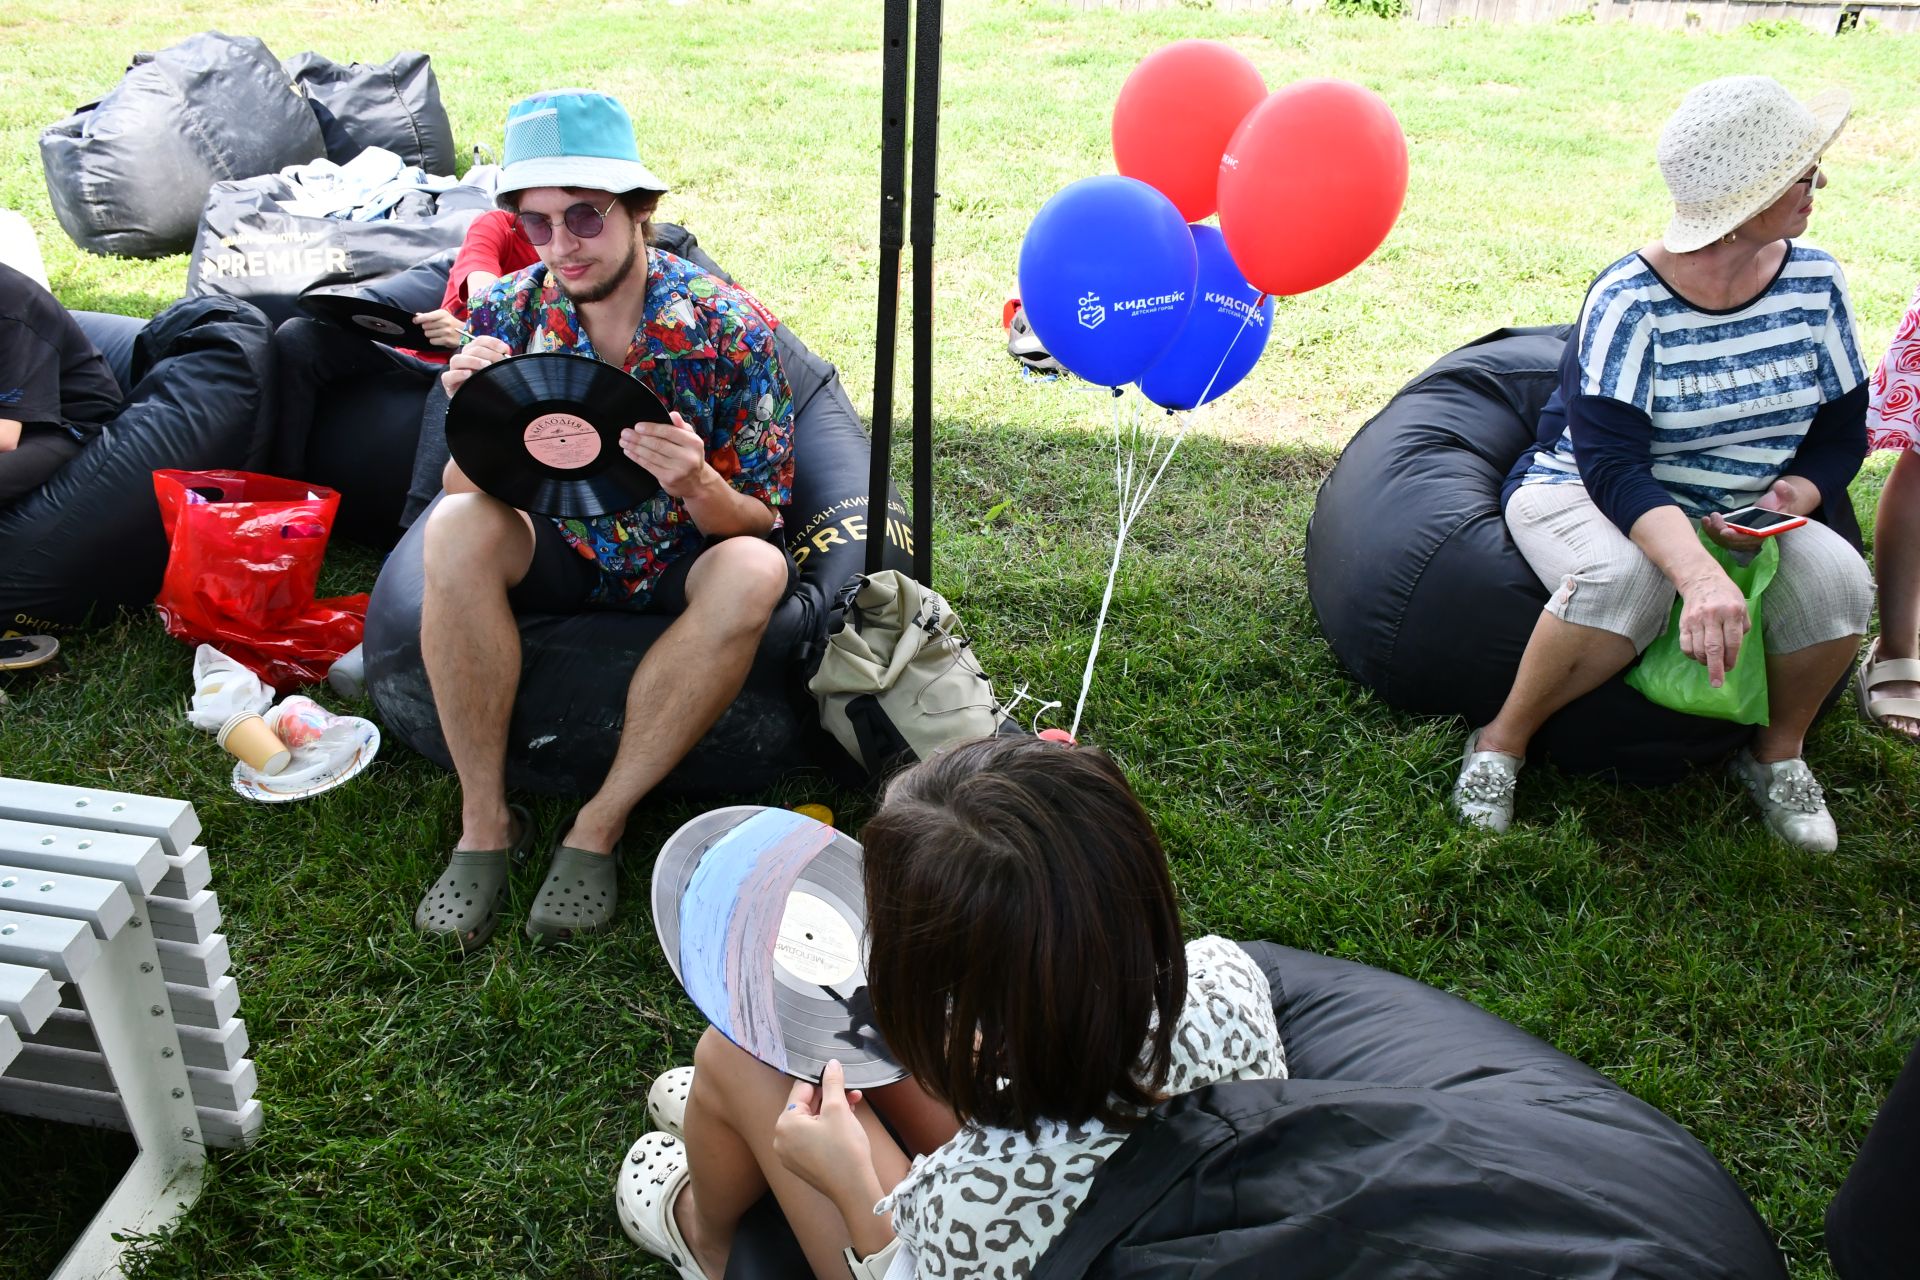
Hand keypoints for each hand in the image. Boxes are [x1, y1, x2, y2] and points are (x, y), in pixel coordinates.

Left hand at [414, 308, 466, 349]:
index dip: (418, 319)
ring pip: (428, 334)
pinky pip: (432, 341)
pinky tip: (440, 339)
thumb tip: (417, 315)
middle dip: (427, 328)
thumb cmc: (452, 324)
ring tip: (438, 333)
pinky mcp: (446, 340)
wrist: (466, 333)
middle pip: (425, 326)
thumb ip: (429, 315)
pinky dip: (434, 341)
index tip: (415, 321)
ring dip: (430, 335)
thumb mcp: (442, 316)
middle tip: (434, 328)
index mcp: (442, 314)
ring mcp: (446, 331)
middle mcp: (444, 322)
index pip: (426, 316)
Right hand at [441, 335, 510, 396]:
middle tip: (499, 360)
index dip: (492, 342)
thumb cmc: (487, 385)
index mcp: (473, 353)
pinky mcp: (449, 384)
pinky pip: (448, 376)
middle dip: (488, 353)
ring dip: (473, 360)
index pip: (479, 341)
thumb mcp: (495, 371)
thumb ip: (499, 361)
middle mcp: (463, 360)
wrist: (480, 404)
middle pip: (470, 349)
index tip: (505, 350)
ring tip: (486, 365)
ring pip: (456, 359)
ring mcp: (455, 371)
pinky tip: (468, 374)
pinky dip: (458, 374)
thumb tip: (506, 354)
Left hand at [620, 412, 711, 498]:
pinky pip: (649, 466)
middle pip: (658, 445)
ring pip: (651, 456)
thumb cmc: (690, 456)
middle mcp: (688, 457)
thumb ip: (681, 426)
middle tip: (625, 433)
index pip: (670, 432)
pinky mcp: (669, 479)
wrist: (696, 482)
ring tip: (624, 441)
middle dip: (639, 438)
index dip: (652, 429)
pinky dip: (637, 458)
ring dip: (635, 448)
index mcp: (694, 443)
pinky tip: (629, 452)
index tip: (637, 426)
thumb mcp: (691, 439)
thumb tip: (672, 414)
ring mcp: (678, 470)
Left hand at [773, 1060, 876, 1207]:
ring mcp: (790, 1155)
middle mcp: (781, 1140)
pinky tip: (846, 1125)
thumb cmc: (844, 1150)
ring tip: (853, 1108)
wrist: (854, 1189)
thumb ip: (832, 1083)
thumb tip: (831, 1064)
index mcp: (784, 1123)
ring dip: (832, 1113)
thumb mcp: (838, 1109)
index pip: (801, 1090)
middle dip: (830, 1098)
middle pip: (806, 1107)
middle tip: (852, 1094)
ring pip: (811, 1123)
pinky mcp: (802, 1165)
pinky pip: (812, 1138)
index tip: (838, 1077)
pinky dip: (827, 1129)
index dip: (822, 1082)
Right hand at [1676, 566, 1750, 686]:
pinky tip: (1698, 655)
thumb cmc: (1726, 595)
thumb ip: (1742, 627)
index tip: (1730, 668)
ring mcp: (1696, 619)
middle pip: (1713, 648)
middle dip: (1716, 668)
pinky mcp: (1684, 623)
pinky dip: (1691, 655)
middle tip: (1717, 683)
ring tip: (1710, 662)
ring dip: (1704, 661)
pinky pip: (1685, 645)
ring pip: (1698, 649)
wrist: (1701, 579)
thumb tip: (1734, 650)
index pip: (1733, 641)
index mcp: (1732, 612)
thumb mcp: (1742, 606)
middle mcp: (1713, 616)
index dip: (1732, 658)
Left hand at [1702, 480, 1793, 553]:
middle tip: (1714, 517)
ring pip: (1726, 541)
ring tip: (1707, 518)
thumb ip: (1785, 491)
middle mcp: (1755, 538)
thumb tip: (1780, 486)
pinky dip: (1711, 531)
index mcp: (1768, 530)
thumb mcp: (1787, 494)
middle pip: (1735, 542)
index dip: (1738, 537)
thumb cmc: (1782, 500)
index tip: (1725, 532)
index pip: (1752, 538)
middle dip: (1721, 531)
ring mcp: (1744, 537)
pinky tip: (1705, 521)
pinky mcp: (1736, 533)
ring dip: (1713, 531)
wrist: (1778, 505)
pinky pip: (1721, 537)